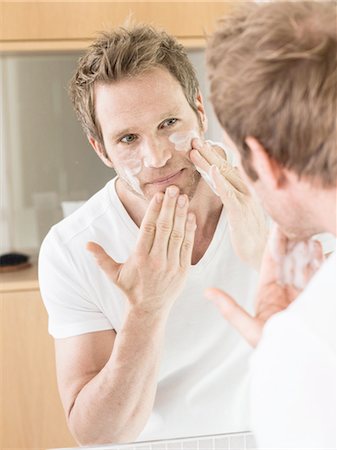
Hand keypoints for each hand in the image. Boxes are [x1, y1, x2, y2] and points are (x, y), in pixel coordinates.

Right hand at [87, 186, 195, 315]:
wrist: (149, 309)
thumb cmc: (130, 289)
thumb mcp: (114, 274)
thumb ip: (101, 258)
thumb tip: (86, 244)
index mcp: (139, 257)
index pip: (147, 228)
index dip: (153, 210)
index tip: (158, 195)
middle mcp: (156, 260)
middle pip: (164, 228)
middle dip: (169, 206)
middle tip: (173, 189)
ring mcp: (171, 265)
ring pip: (177, 234)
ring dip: (181, 214)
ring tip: (183, 198)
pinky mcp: (183, 270)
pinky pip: (187, 246)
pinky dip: (190, 230)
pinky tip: (191, 216)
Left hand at [189, 139, 268, 268]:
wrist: (261, 254)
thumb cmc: (249, 233)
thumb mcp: (241, 209)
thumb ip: (233, 191)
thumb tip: (229, 170)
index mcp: (244, 190)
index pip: (226, 168)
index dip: (212, 155)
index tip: (199, 144)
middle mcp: (246, 191)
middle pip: (224, 167)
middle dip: (208, 152)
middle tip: (193, 139)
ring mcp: (245, 200)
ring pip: (224, 176)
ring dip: (208, 161)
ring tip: (194, 150)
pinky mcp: (241, 212)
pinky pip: (229, 194)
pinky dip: (220, 181)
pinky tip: (212, 170)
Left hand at [205, 226, 323, 346]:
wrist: (299, 364)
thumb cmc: (273, 351)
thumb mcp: (251, 329)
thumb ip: (231, 310)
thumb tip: (207, 292)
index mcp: (268, 293)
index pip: (271, 262)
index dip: (275, 244)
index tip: (278, 226)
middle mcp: (286, 290)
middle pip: (291, 260)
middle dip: (295, 243)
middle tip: (299, 225)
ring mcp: (303, 293)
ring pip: (307, 266)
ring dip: (311, 251)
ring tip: (314, 237)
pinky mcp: (317, 298)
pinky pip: (321, 278)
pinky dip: (324, 265)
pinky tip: (328, 254)